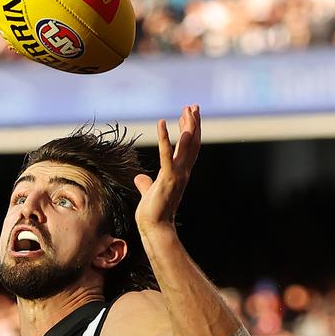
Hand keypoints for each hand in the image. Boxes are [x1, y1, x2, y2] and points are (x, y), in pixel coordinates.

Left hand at [133, 105, 199, 234]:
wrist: (155, 228)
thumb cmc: (153, 213)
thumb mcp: (149, 193)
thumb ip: (146, 184)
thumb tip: (140, 179)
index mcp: (179, 174)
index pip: (188, 149)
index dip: (190, 131)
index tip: (189, 116)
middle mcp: (182, 173)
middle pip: (192, 144)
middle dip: (193, 124)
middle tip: (194, 107)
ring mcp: (177, 175)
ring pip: (186, 146)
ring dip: (188, 126)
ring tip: (188, 110)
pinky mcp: (167, 179)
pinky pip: (166, 155)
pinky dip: (164, 138)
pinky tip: (161, 123)